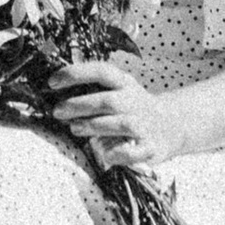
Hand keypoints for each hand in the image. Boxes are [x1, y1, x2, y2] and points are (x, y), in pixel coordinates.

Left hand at [49, 56, 176, 175]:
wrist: (172, 126)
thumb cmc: (132, 108)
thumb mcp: (118, 91)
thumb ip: (93, 91)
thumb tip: (55, 96)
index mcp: (125, 84)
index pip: (101, 71)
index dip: (75, 74)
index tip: (52, 82)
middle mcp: (135, 101)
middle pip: (106, 100)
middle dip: (79, 105)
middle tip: (57, 111)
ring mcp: (144, 124)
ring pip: (119, 123)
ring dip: (93, 126)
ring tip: (74, 128)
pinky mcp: (150, 147)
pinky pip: (133, 151)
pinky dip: (117, 153)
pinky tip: (105, 154)